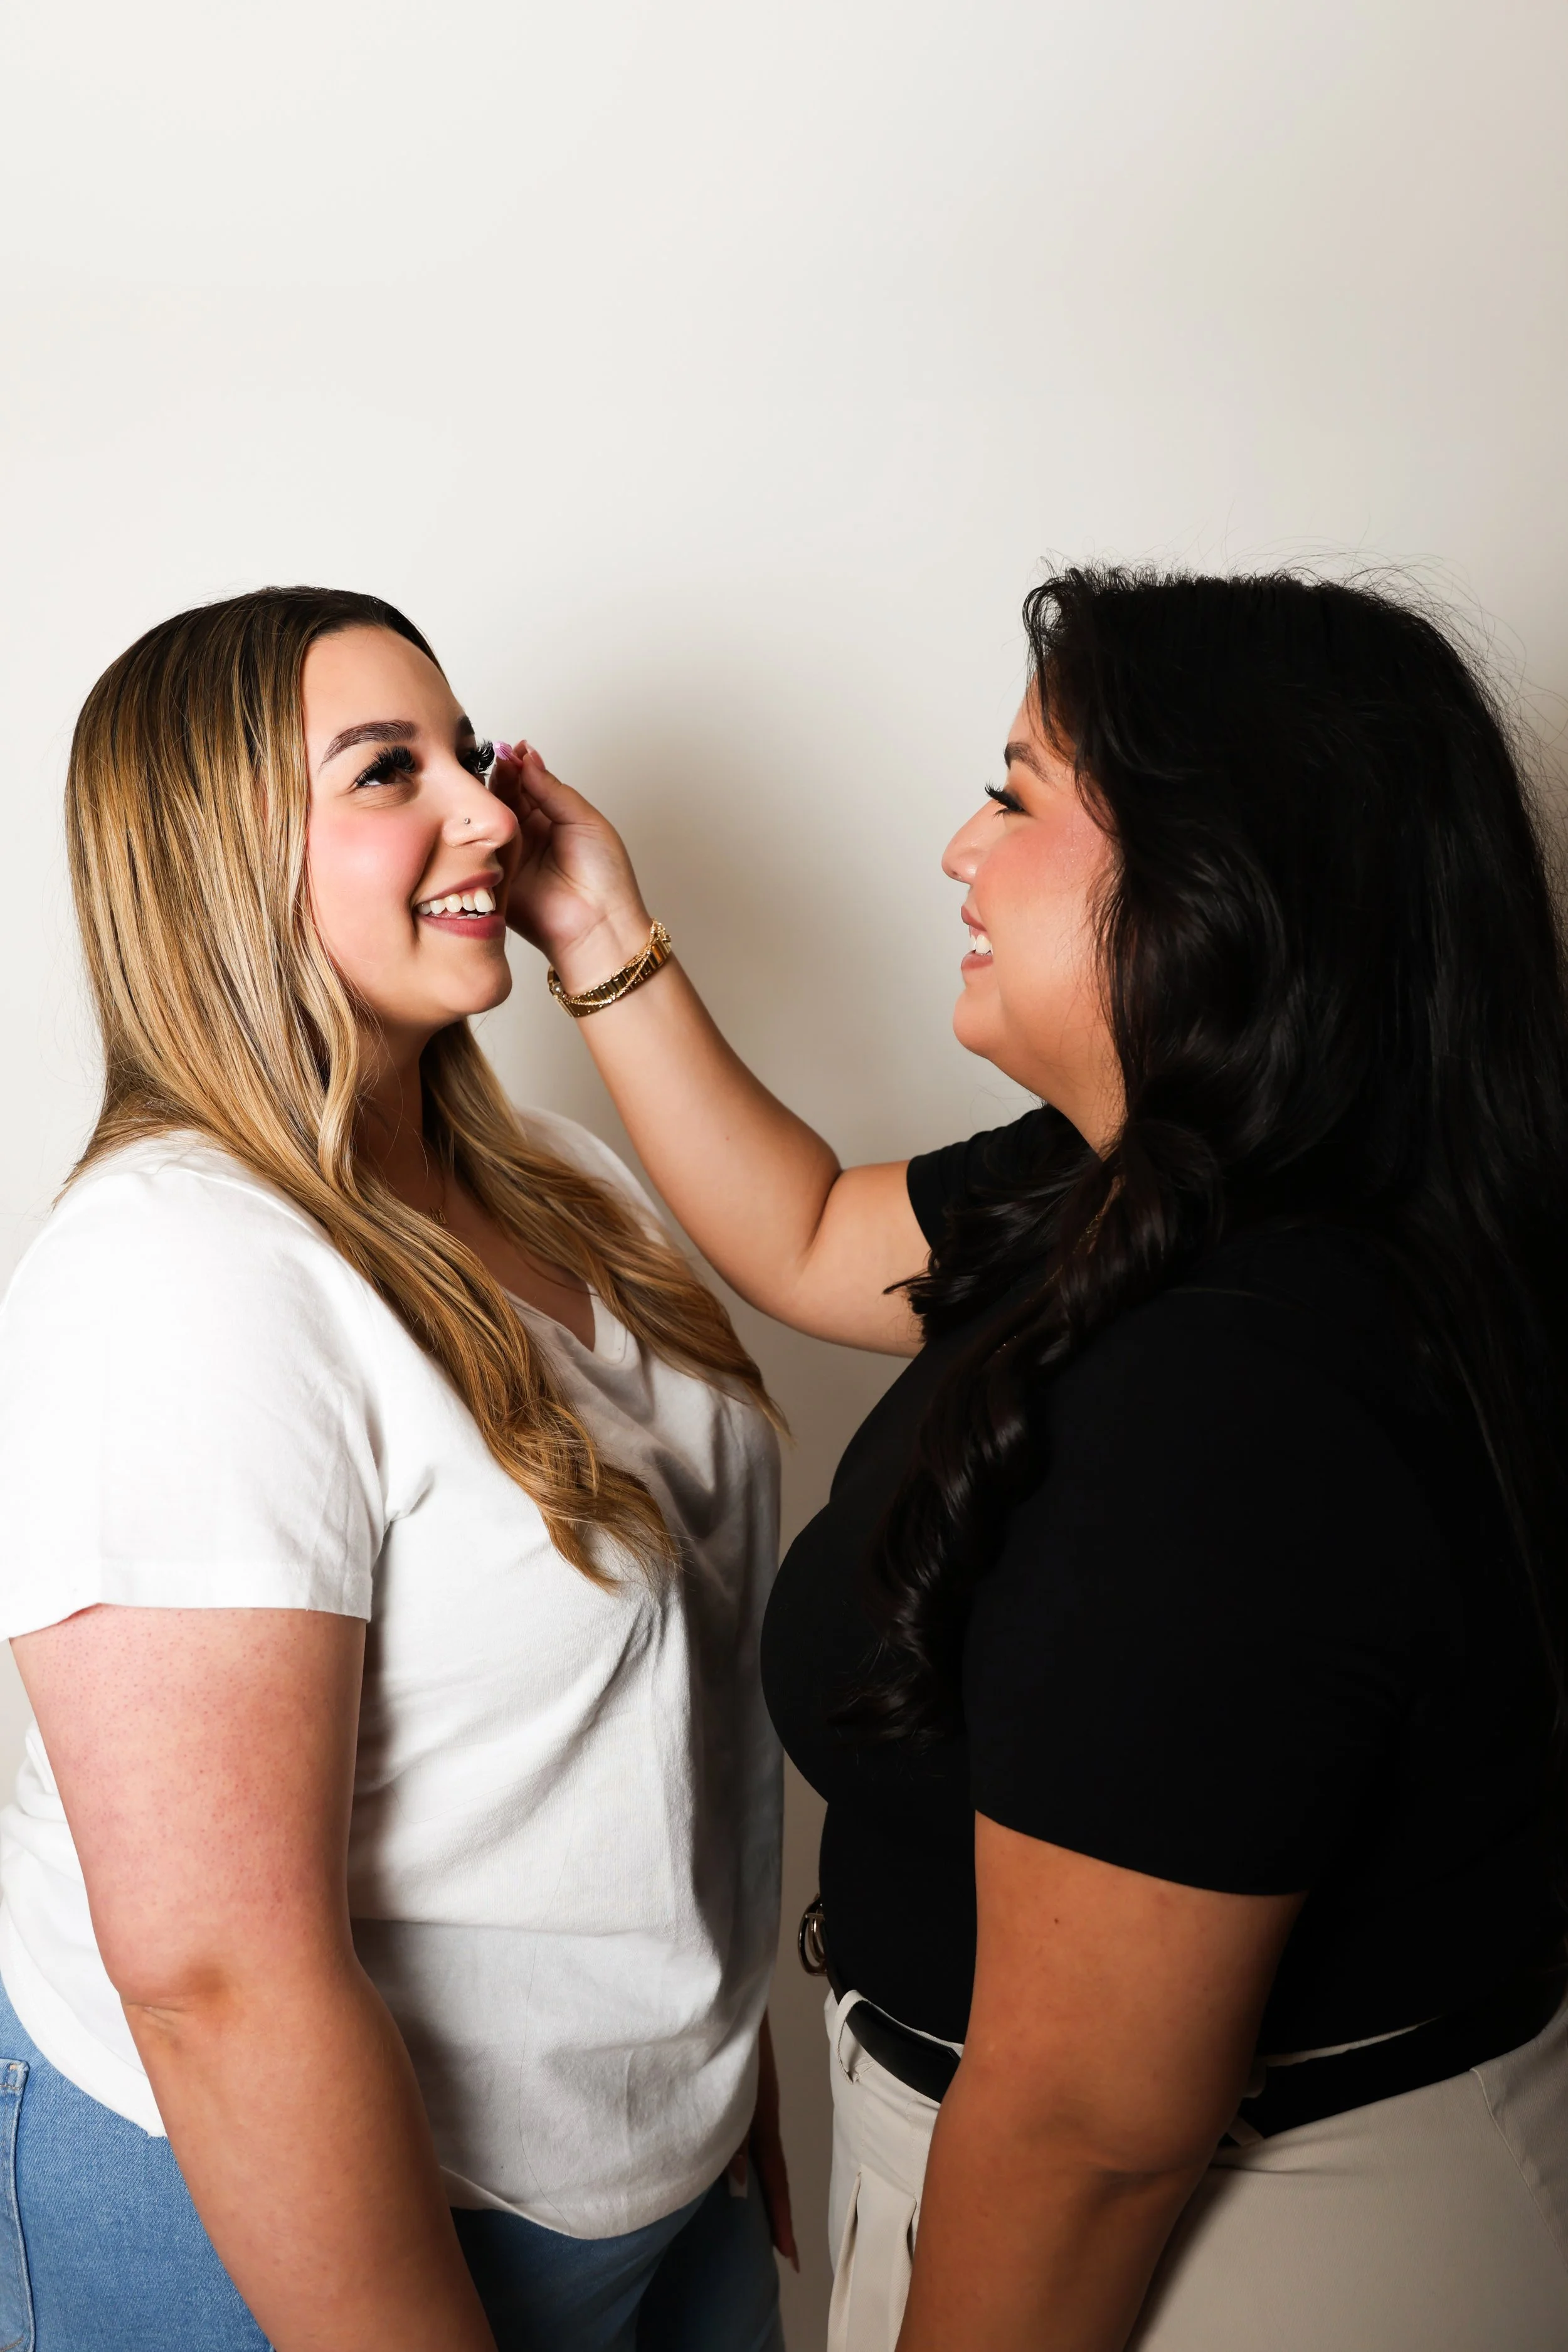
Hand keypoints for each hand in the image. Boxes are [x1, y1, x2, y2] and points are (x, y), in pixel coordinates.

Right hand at [490, 742, 653, 991]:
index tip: (514, 749)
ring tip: (492, 777)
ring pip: (488, 817)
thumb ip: (553, 789)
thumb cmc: (605, 877)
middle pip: (504, 796)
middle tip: (500, 758)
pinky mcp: (492, 876)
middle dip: (502, 775)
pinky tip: (478, 807)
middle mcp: (528, 834)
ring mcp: (509, 854)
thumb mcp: (584, 820)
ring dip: (488, 796)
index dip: (519, 765)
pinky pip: (478, 846)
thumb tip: (528, 756)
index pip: (527, 784)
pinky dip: (477, 827)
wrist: (598, 925)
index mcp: (553, 819)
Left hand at [728, 2012, 798, 2269]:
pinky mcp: (744, 2088)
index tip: (789, 2257)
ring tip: (766, 2224)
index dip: (781, 2217)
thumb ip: (734, 2136)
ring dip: (766, 2189)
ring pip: (764, 2154)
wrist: (728, 1991)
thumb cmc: (727, 2036)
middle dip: (778, 2212)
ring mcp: (755, 2100)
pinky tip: (743, 2170)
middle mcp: (761, 2113)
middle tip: (784, 2253)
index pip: (775, 2177)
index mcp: (761, 2117)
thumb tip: (742, 2186)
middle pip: (774, 2170)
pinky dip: (754, 2163)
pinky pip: (753, 2136)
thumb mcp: (729, 2088)